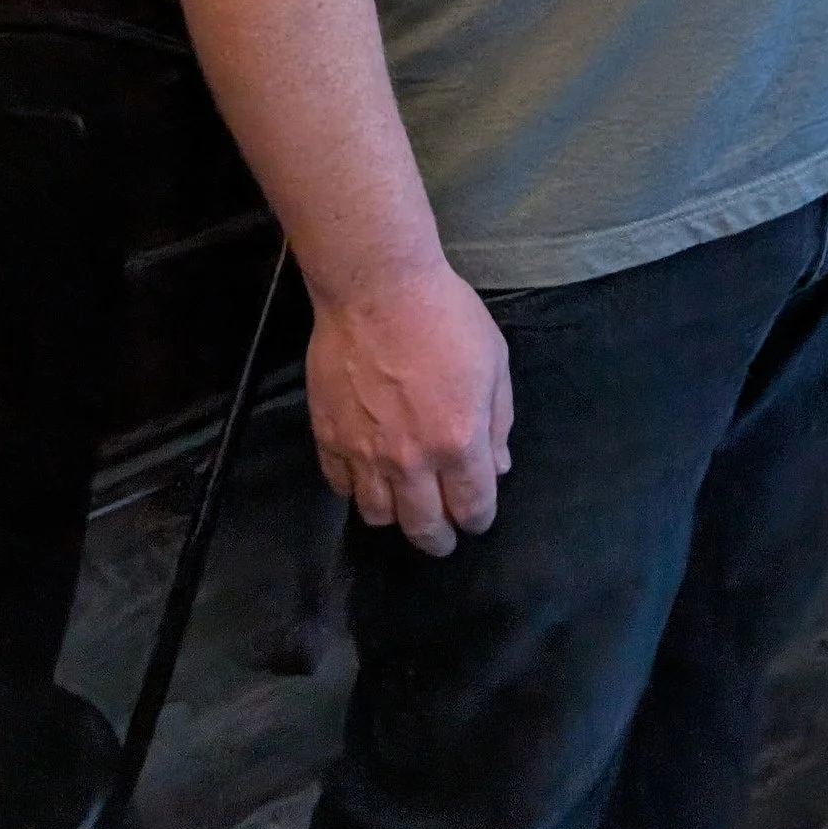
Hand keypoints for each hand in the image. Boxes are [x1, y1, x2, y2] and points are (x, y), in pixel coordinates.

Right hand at [304, 258, 513, 554]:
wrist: (378, 289)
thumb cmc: (446, 316)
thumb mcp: (494, 361)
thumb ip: (498, 421)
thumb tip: (497, 467)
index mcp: (458, 442)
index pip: (472, 506)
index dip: (479, 518)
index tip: (477, 517)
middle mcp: (410, 460)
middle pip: (423, 526)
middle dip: (439, 539)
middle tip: (443, 538)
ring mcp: (364, 453)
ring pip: (377, 515)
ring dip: (396, 518)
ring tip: (404, 508)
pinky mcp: (329, 438)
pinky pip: (340, 485)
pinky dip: (355, 490)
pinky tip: (367, 479)